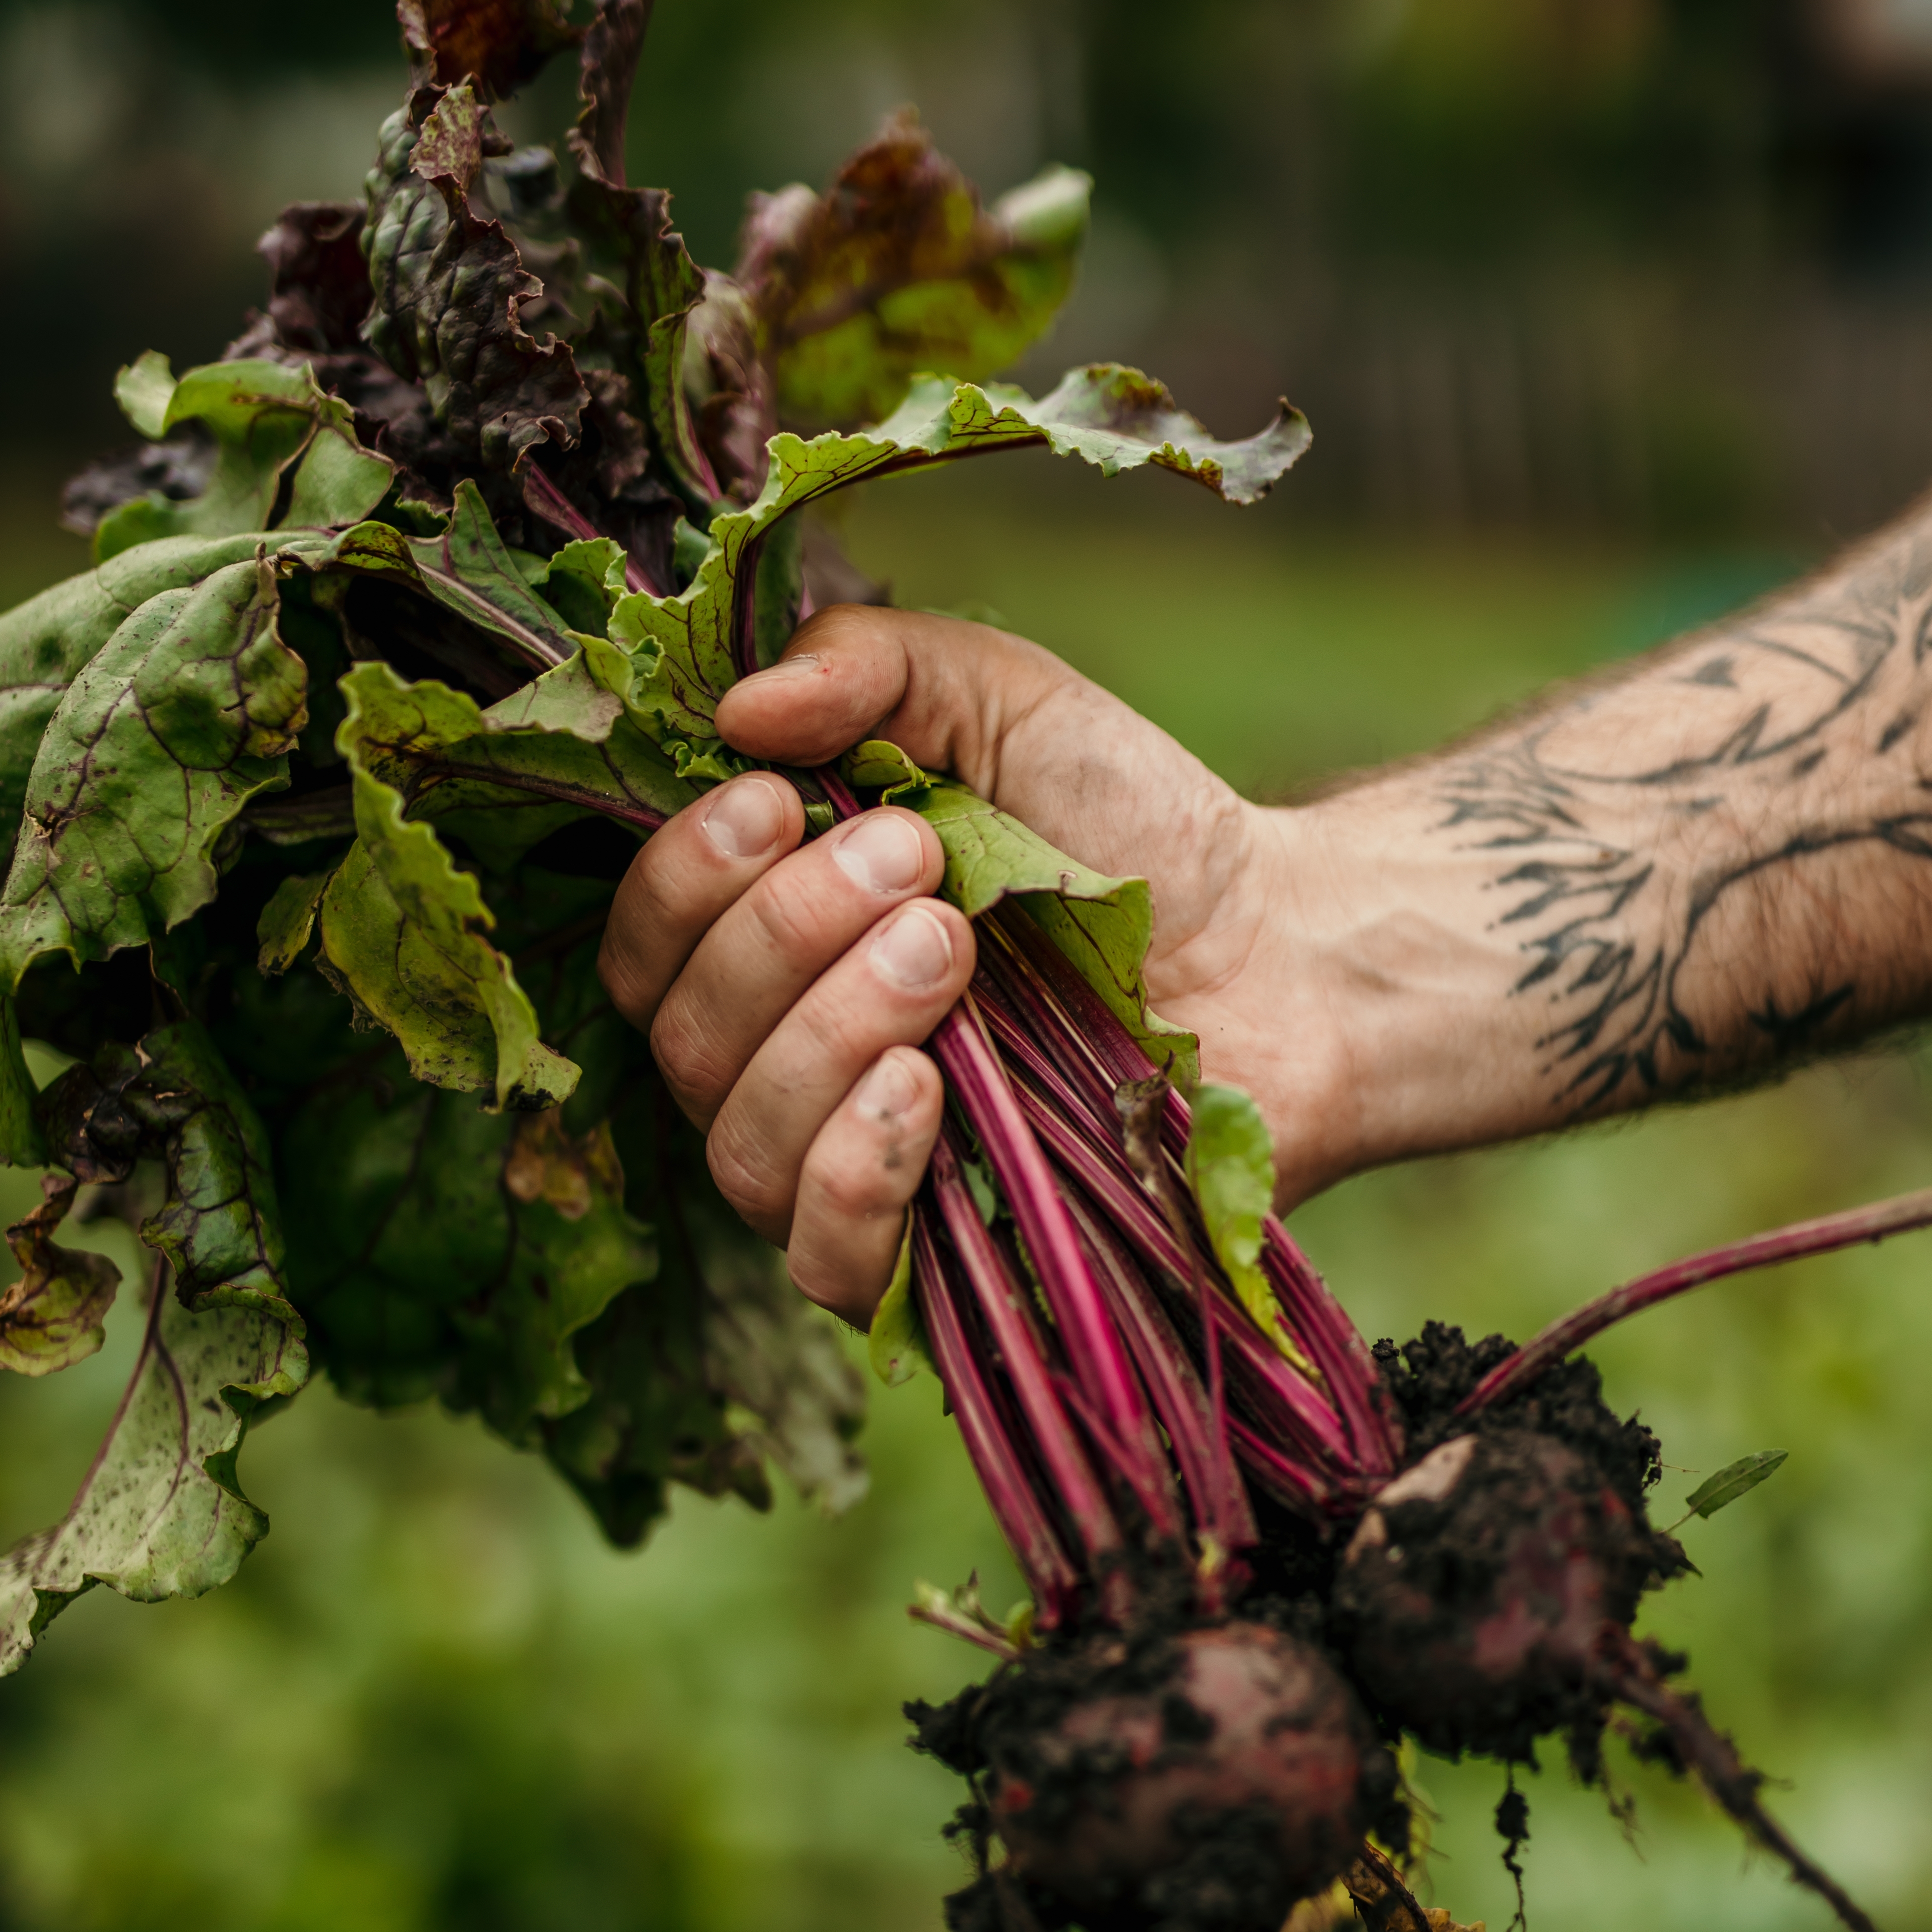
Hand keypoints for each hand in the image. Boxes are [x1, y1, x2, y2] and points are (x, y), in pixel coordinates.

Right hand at [597, 604, 1341, 1322]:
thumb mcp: (1006, 702)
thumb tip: (739, 703)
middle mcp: (785, 1063)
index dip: (684, 874)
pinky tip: (924, 1089)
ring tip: (950, 950)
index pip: (647, 940)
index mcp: (775, 942)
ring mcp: (851, 1170)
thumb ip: (873, 668)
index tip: (780, 800)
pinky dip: (854, 1170)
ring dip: (827, 1032)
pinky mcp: (931, 1263)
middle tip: (916, 862)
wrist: (1284, 952)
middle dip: (782, 932)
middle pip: (684, 1035)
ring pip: (740, 1140)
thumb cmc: (1134, 828)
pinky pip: (822, 1255)